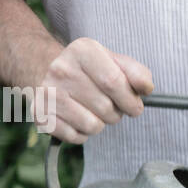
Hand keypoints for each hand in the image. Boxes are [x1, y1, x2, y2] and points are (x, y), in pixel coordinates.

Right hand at [31, 38, 153, 142]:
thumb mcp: (111, 60)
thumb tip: (146, 88)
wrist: (44, 69)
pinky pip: (76, 137)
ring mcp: (48, 93)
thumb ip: (135, 71)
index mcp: (82, 50)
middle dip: (117, 114)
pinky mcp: (40, 115)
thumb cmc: (85, 69)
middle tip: (111, 107)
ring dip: (100, 124)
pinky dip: (83, 133)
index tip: (135, 106)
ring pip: (92, 126)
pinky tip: (77, 118)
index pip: (114, 82)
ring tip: (93, 111)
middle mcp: (61, 70)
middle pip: (106, 107)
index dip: (130, 100)